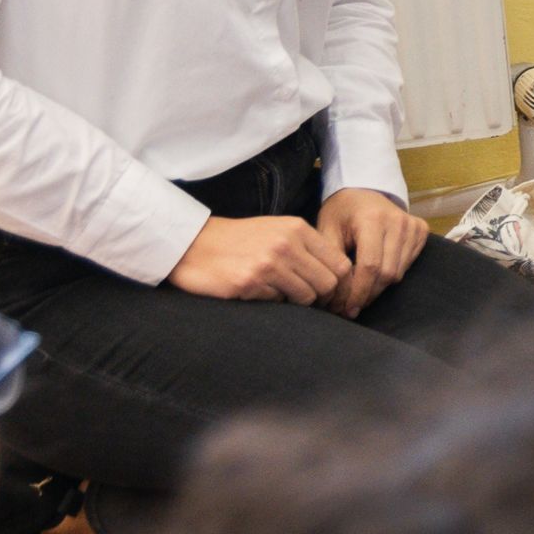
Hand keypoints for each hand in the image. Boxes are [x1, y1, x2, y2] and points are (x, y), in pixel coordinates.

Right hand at [170, 214, 347, 303]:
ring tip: (280, 295)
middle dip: (323, 298)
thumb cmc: (239, 239)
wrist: (192, 243)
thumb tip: (339, 276)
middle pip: (328, 284)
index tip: (332, 294)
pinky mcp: (249, 283)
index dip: (341, 284)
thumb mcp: (277, 230)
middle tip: (311, 303)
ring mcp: (268, 264)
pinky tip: (258, 292)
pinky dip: (273, 302)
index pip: (341, 264)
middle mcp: (286, 245)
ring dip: (297, 302)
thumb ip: (307, 247)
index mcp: (297, 229)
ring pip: (306, 297)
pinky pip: (278, 303)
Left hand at [316, 190, 426, 316]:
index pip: (370, 266)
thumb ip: (331, 260)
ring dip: (379, 288)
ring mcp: (412, 226)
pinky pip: (408, 265)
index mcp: (372, 219)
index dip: (358, 291)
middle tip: (350, 306)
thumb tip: (335, 295)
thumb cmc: (341, 211)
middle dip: (368, 294)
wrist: (362, 190)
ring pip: (399, 273)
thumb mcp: (327, 230)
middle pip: (387, 273)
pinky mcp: (420, 231)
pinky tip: (375, 274)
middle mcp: (398, 222)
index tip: (346, 308)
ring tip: (360, 293)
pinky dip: (391, 275)